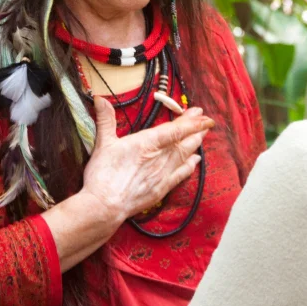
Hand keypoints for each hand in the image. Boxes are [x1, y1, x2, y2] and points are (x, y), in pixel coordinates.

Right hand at [82, 96, 213, 224]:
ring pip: (185, 155)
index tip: (201, 113)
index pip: (175, 129)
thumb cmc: (103, 174)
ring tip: (203, 135)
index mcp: (148, 142)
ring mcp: (163, 174)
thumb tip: (100, 99)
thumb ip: (105, 119)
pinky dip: (190, 165)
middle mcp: (160, 157)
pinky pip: (181, 174)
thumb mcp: (103, 143)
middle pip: (183, 141)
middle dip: (196, 129)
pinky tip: (195, 160)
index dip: (191, 121)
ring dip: (195, 144)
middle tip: (206, 121)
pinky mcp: (162, 189)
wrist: (105, 206)